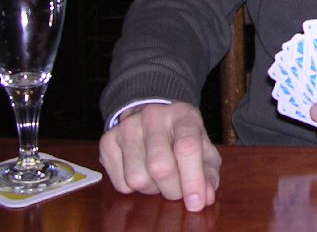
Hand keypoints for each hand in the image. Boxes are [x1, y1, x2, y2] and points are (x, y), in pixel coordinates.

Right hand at [99, 102, 220, 211]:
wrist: (152, 117)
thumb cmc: (182, 137)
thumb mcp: (203, 149)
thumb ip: (208, 173)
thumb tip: (206, 197)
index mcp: (183, 115)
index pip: (187, 148)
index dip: (193, 180)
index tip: (196, 202)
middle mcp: (153, 115)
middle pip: (160, 167)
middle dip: (172, 189)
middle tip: (177, 189)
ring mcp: (127, 126)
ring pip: (137, 178)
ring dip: (152, 189)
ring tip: (159, 177)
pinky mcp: (107, 140)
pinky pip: (120, 183)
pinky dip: (133, 189)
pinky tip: (142, 172)